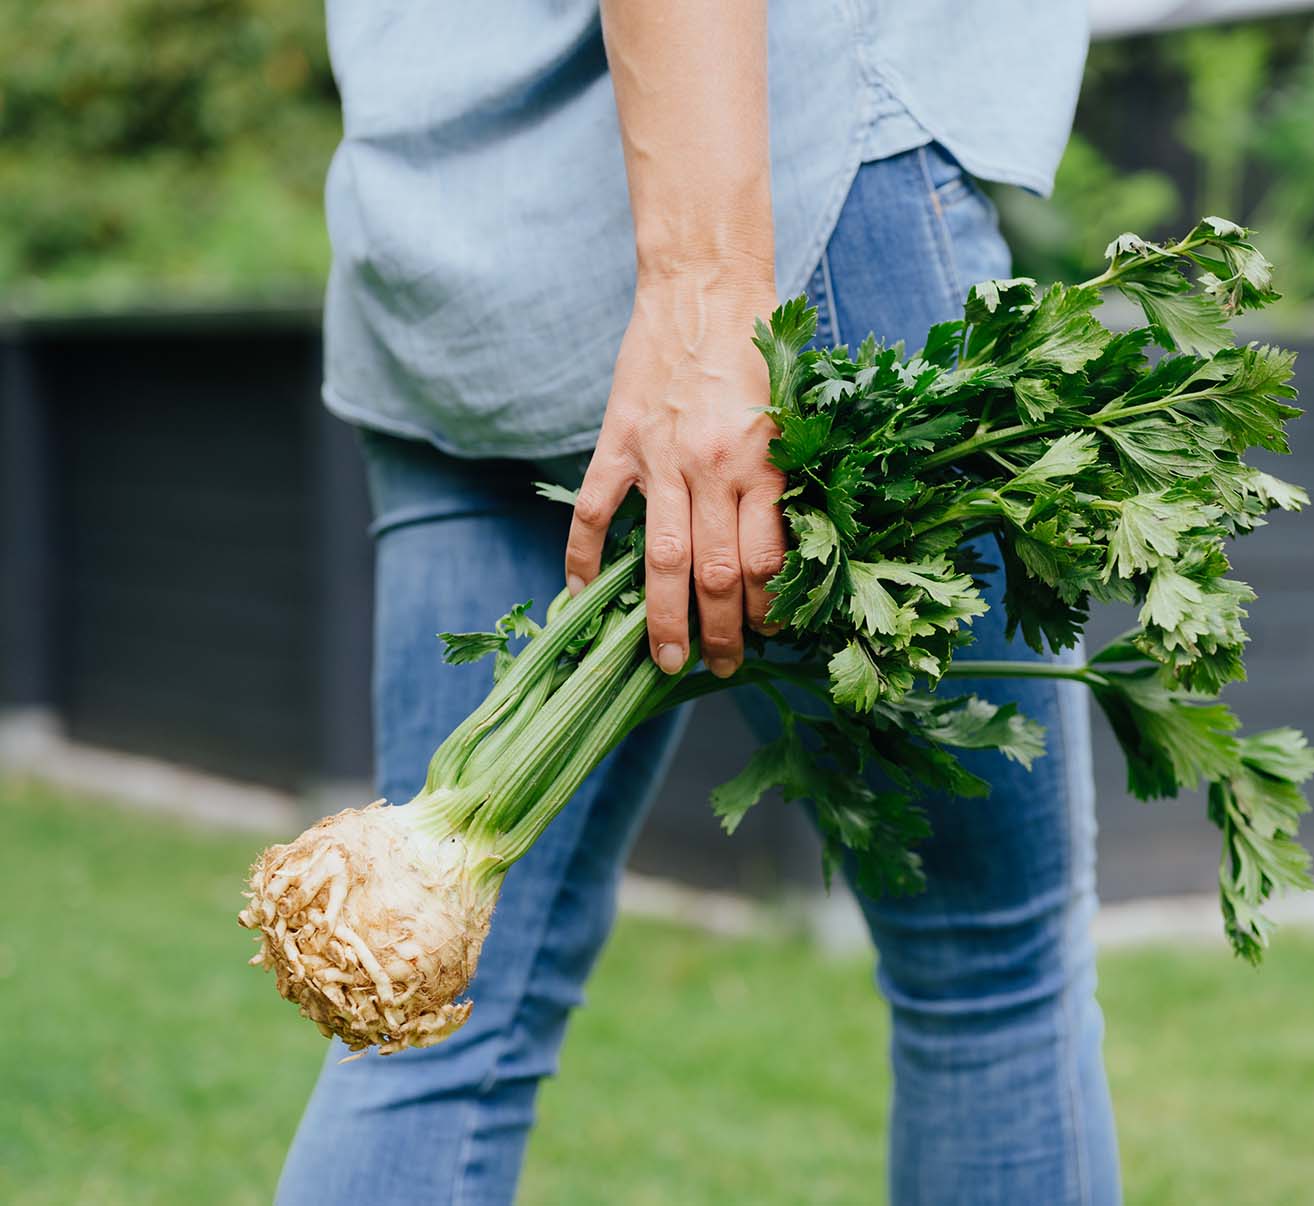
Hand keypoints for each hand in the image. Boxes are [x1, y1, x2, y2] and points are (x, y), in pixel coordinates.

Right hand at [565, 271, 786, 678]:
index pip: (764, 562)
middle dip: (721, 634)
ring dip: (664, 618)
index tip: (771, 634)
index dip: (768, 609)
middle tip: (724, 669)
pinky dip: (585, 558)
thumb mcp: (790, 416)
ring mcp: (659, 458)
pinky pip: (596, 512)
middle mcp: (712, 468)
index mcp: (762, 463)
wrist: (704, 285)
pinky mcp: (618, 442)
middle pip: (715, 575)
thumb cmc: (760, 350)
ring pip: (662, 559)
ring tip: (664, 661)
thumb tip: (780, 554)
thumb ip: (782, 481)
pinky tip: (582, 596)